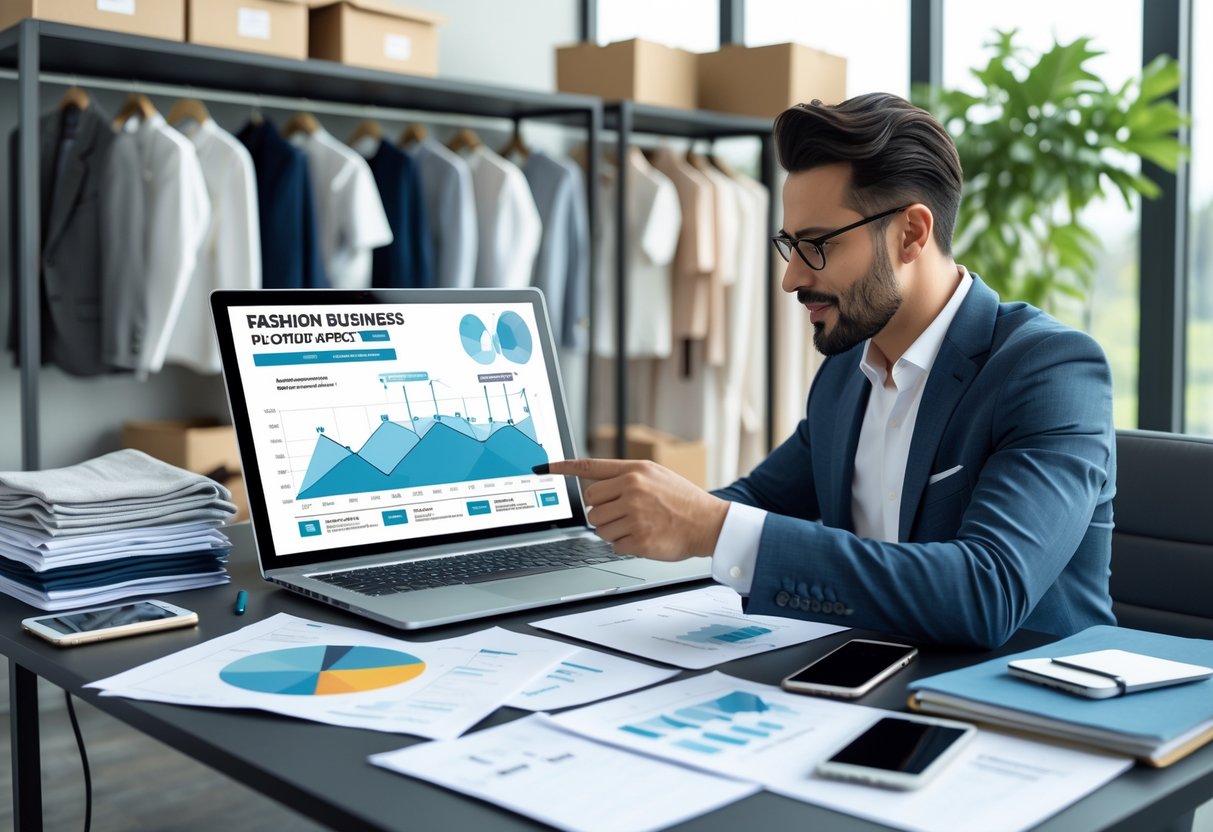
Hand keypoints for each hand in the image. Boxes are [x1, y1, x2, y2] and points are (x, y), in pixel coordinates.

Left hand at [540, 458, 728, 560]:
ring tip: (637, 525)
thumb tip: (594, 485)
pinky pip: (613, 545)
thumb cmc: (681, 500)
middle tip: (624, 513)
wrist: (708, 523)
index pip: (590, 467)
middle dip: (602, 511)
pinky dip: (625, 545)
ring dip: (612, 530)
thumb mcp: (655, 475)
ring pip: (598, 527)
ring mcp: (635, 515)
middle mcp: (632, 490)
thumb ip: (626, 476)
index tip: (542, 467)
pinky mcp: (638, 539)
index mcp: (635, 470)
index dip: (562, 467)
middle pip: (591, 504)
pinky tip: (643, 537)